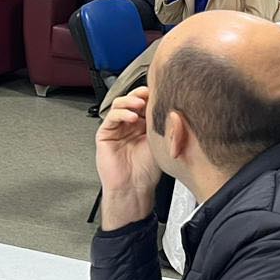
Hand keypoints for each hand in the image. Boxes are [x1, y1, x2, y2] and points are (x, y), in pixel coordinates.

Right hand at [94, 87, 160, 227]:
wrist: (134, 188)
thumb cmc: (148, 171)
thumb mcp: (161, 142)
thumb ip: (164, 125)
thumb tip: (173, 107)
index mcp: (144, 124)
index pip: (146, 102)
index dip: (152, 95)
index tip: (161, 90)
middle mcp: (130, 124)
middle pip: (132, 100)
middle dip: (141, 94)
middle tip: (149, 94)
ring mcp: (117, 128)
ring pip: (120, 104)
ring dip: (130, 101)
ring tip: (140, 104)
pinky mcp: (105, 133)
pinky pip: (111, 117)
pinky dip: (121, 114)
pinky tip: (132, 118)